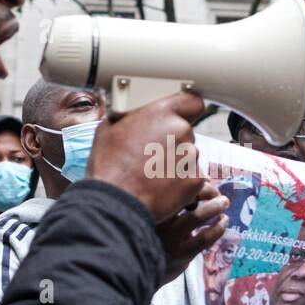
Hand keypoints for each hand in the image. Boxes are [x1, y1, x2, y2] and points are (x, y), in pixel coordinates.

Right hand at [86, 92, 204, 220]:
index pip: (192, 102)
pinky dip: (181, 182)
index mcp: (161, 113)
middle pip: (186, 132)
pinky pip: (192, 177)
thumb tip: (132, 117)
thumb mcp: (109, 129)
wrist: (116, 202)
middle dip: (173, 142)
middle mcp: (180, 131)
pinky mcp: (195, 179)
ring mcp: (190, 156)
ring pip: (188, 156)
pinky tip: (161, 187)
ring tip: (153, 174)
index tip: (183, 116)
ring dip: (176, 162)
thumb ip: (130, 117)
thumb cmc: (109, 167)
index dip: (187, 110)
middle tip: (152, 155)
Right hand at [155, 181, 227, 284]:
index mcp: (152, 208)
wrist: (144, 270)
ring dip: (215, 208)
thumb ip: (170, 203)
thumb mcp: (155, 217)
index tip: (204, 181)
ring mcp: (171, 239)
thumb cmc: (154, 236)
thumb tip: (199, 182)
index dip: (193, 182)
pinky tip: (223, 222)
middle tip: (219, 192)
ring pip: (197, 217)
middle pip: (186, 198)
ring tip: (224, 204)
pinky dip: (218, 228)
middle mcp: (160, 222)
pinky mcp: (182, 254)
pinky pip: (205, 238)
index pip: (175, 188)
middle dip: (207, 192)